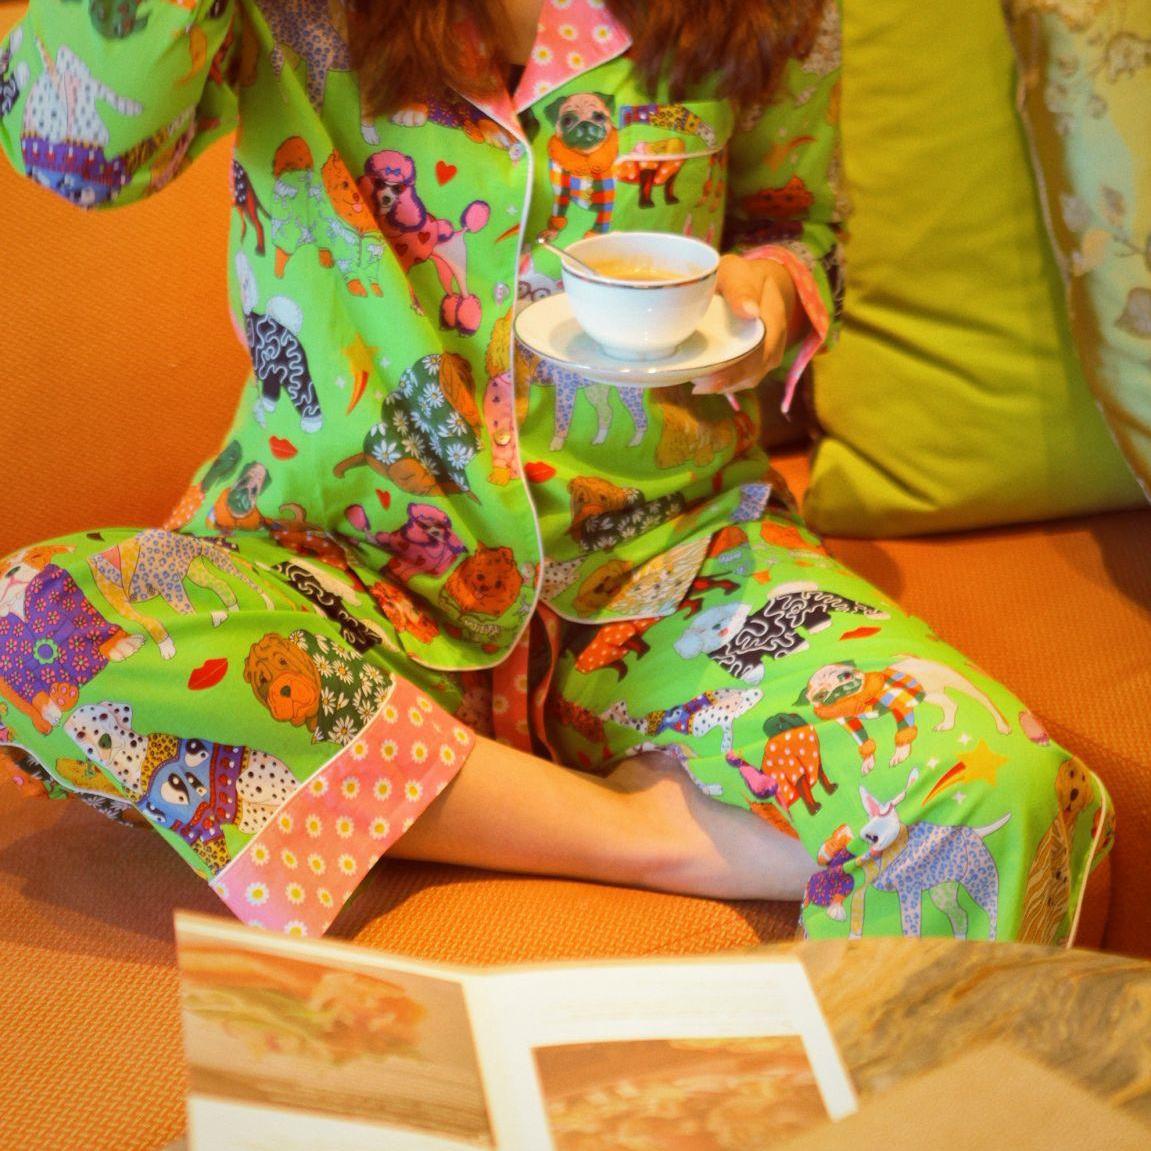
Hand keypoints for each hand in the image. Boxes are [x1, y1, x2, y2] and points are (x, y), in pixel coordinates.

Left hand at [692, 253, 797, 396]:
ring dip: (726, 385)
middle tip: (697, 386)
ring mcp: (771, 351)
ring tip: (699, 384)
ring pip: (751, 377)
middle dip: (727, 381)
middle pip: (756, 369)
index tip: (709, 376)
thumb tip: (750, 312)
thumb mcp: (735, 271)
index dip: (738, 367)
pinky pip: (747, 377)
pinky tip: (707, 380)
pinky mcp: (761, 360)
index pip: (762, 348)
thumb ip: (740, 287)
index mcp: (773, 314)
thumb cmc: (739, 276)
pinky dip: (727, 382)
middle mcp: (777, 337)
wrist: (755, 282)